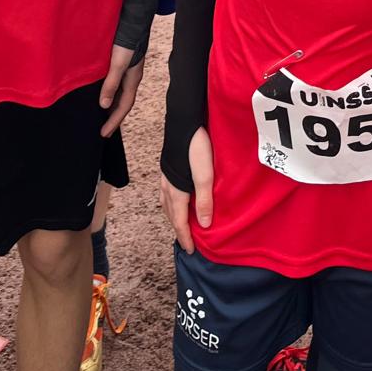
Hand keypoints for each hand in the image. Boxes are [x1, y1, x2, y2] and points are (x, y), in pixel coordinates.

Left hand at [100, 46, 143, 134]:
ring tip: (100, 115)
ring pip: (119, 93)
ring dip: (111, 105)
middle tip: (103, 130)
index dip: (114, 121)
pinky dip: (109, 92)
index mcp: (133, 79)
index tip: (103, 134)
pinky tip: (101, 92)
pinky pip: (116, 83)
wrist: (133, 18)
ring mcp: (128, 69)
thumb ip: (111, 83)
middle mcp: (131, 77)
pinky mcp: (122, 62)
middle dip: (114, 117)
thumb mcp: (118, 63)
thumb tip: (103, 106)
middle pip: (123, 102)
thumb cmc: (127, 40)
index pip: (124, 106)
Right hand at [160, 128, 214, 253]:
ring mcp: (166, 174)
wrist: (184, 119)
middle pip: (171, 214)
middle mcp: (168, 184)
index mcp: (177, 190)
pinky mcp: (169, 165)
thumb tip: (205, 226)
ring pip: (167, 203)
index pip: (180, 221)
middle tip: (187, 241)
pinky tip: (178, 198)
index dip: (185, 237)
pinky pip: (166, 191)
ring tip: (182, 223)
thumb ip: (204, 199)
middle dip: (178, 229)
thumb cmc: (196, 144)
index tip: (191, 251)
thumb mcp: (205, 173)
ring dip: (174, 216)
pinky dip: (171, 202)